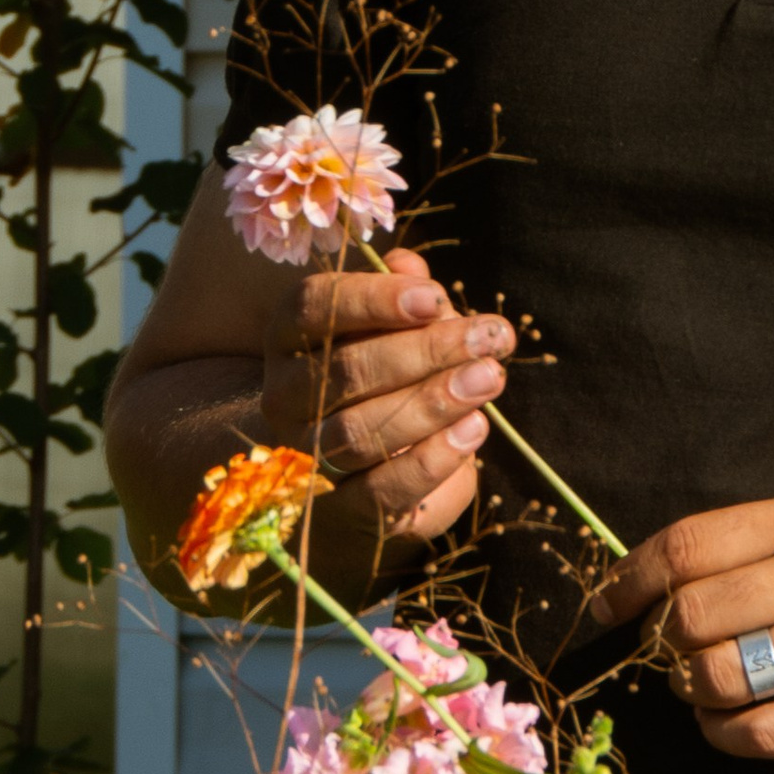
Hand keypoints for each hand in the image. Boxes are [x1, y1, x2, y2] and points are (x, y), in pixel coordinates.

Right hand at [255, 247, 512, 585]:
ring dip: (433, 403)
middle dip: (426, 351)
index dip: (372, 299)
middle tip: (489, 338)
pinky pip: (380, 490)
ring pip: (360, 431)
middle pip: (345, 370)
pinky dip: (433, 459)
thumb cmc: (391, 378)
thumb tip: (408, 264)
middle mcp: (283, 396)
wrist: (369, 471)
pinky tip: (475, 429)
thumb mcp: (397, 331)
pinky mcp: (340, 509)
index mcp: (290, 338)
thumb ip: (405, 297)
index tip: (435, 297)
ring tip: (490, 378)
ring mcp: (306, 456)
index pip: (312, 307)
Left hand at [592, 490, 773, 759]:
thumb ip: (770, 534)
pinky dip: (728, 736)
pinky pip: (764, 733)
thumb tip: (678, 571)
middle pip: (691, 618)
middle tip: (671, 653)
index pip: (686, 547)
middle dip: (662, 644)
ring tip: (703, 688)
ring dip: (692, 692)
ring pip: (717, 680)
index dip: (629, 581)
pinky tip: (730, 726)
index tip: (608, 606)